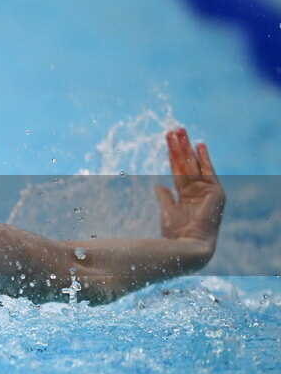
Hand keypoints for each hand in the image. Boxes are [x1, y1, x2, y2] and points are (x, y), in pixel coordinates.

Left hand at [155, 128, 224, 244]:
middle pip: (185, 164)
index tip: (168, 141)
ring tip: (180, 130)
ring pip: (192, 164)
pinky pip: (207, 170)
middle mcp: (197, 191)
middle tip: (174, 129)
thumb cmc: (176, 233)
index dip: (172, 156)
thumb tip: (158, 185)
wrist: (188, 245)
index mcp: (186, 197)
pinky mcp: (215, 191)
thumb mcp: (167, 210)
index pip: (177, 171)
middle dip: (179, 146)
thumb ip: (165, 197)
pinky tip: (199, 144)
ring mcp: (206, 191)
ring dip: (186, 147)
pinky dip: (203, 157)